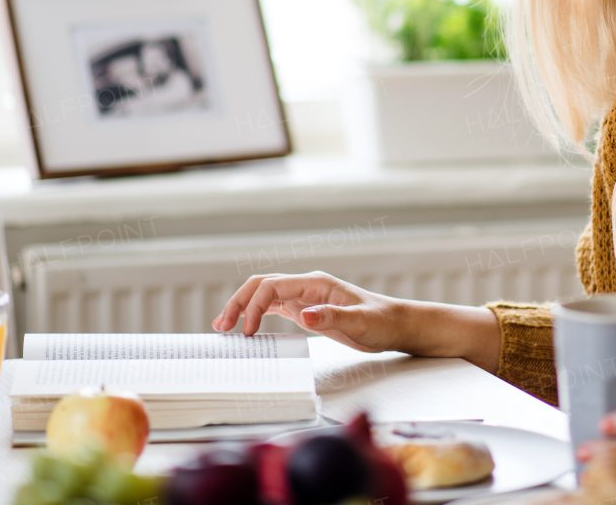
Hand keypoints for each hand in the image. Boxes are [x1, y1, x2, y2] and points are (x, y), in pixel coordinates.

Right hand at [213, 271, 404, 352]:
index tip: (247, 331)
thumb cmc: (381, 322)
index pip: (274, 285)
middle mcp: (306, 286)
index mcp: (316, 283)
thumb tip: (304, 315)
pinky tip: (245, 328)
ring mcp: (304, 296)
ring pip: (264, 295)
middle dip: (239, 301)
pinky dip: (256, 314)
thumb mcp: (361, 323)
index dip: (254, 305)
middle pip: (262, 285)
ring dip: (243, 307)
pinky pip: (273, 307)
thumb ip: (333, 317)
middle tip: (221, 325)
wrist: (394, 324)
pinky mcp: (304, 309)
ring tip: (223, 325)